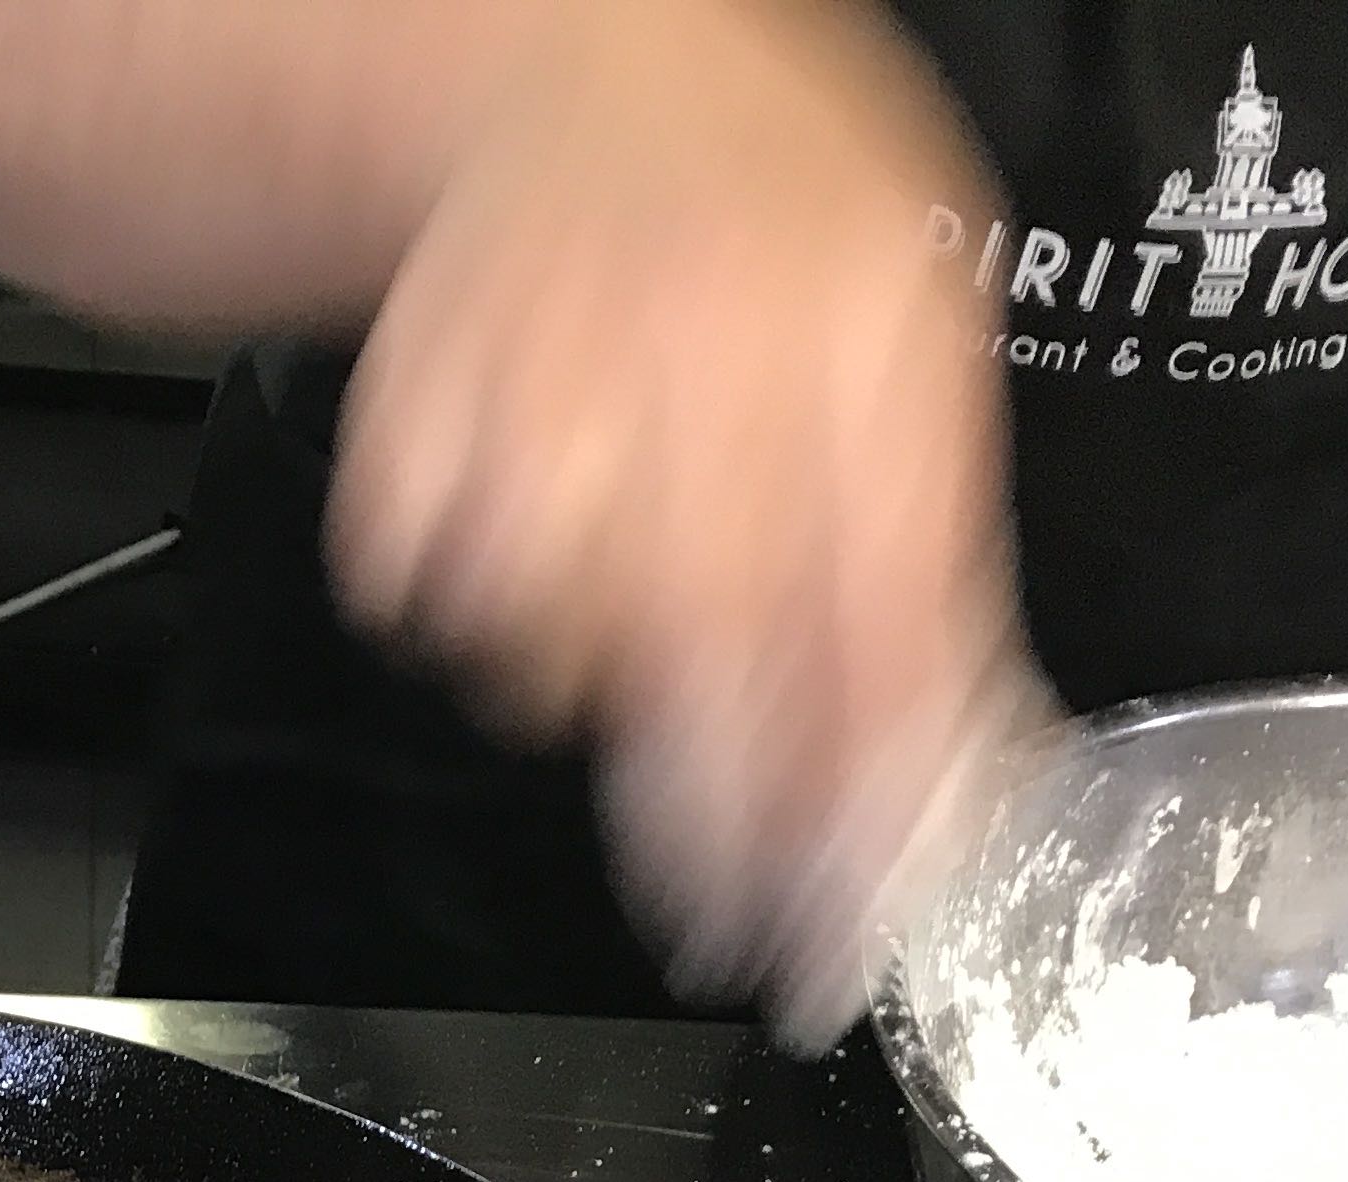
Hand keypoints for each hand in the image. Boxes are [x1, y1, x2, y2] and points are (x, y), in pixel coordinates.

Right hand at [324, 0, 1033, 1042]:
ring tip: (626, 613)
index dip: (856, 792)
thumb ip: (920, 541)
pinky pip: (432, 600)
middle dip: (723, 821)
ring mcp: (539, 388)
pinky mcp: (409, 423)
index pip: (872, 613)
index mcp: (865, 328)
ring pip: (549, 654)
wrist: (549, 51)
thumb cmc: (749, 202)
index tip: (846, 922)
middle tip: (740, 928)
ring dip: (589, 686)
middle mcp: (701, 356)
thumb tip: (938, 767)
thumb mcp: (907, 319)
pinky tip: (530, 530)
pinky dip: (478, 606)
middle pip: (708, 660)